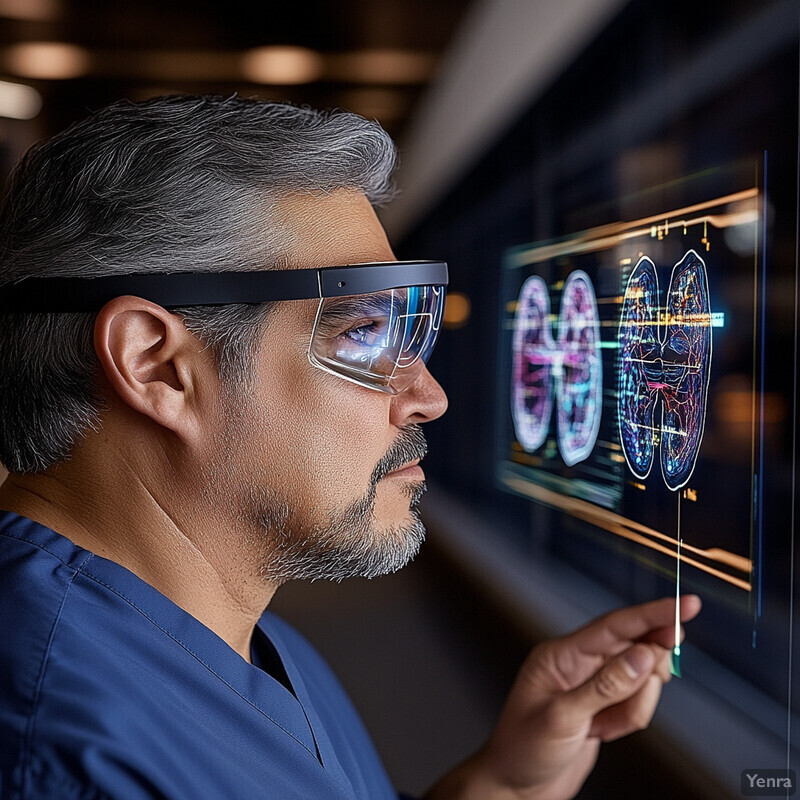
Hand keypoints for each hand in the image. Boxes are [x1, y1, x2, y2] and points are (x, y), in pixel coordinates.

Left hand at [425, 595, 701, 799]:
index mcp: (560, 655)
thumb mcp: (562, 718)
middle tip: (665, 671)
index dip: (652, 614)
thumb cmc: (522, 750)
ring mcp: (592, 686)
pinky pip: (637, 704)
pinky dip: (632, 718)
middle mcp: (578, 665)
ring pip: (641, 679)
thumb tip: (643, 655)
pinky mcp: (603, 708)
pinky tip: (604, 732)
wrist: (516, 787)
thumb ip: (604, 687)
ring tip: (606, 726)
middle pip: (632, 646)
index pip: (614, 626)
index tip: (686, 605)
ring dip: (637, 703)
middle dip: (652, 660)